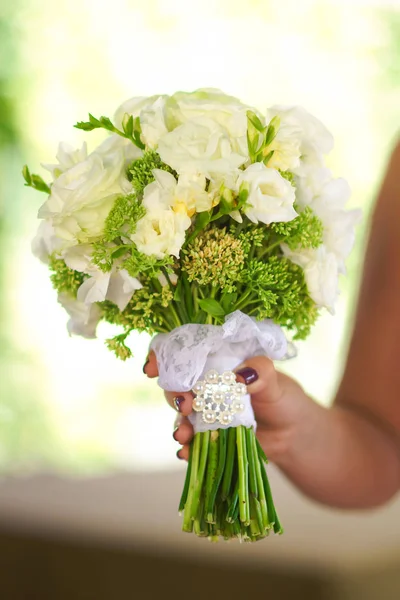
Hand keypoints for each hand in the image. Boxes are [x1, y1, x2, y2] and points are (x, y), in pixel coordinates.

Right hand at [143, 353, 309, 462]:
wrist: (293, 435)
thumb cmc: (283, 398)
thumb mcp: (275, 380)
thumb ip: (261, 372)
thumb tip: (239, 376)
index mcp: (217, 361)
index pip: (184, 352)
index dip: (164, 356)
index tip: (154, 367)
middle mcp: (205, 384)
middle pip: (175, 384)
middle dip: (173, 394)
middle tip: (184, 404)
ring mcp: (205, 412)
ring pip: (179, 415)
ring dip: (177, 424)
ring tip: (183, 434)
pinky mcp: (208, 436)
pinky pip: (190, 441)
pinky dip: (185, 447)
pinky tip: (187, 452)